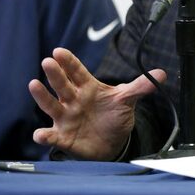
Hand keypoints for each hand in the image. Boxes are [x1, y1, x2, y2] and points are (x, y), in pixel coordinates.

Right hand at [28, 47, 165, 159]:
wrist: (113, 142)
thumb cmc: (114, 116)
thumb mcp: (127, 99)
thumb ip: (141, 86)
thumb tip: (161, 74)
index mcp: (87, 87)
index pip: (77, 71)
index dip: (68, 61)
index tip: (59, 51)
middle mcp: (73, 100)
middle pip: (62, 85)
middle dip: (55, 74)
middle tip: (48, 61)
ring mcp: (66, 117)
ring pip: (51, 105)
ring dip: (42, 96)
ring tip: (33, 84)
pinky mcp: (64, 137)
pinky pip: (52, 136)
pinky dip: (45, 136)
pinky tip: (40, 134)